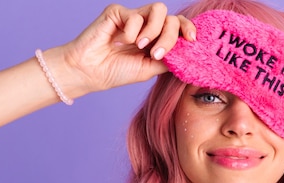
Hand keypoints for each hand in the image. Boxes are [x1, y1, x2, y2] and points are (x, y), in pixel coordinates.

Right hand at [60, 3, 195, 94]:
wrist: (91, 72)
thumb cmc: (118, 71)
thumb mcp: (151, 69)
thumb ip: (170, 59)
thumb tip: (190, 54)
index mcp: (157, 38)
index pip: (179, 25)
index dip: (188, 28)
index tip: (192, 39)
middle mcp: (147, 25)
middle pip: (172, 18)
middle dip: (169, 37)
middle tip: (157, 54)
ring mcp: (133, 17)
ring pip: (158, 10)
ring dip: (154, 31)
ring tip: (141, 46)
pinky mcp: (117, 12)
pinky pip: (135, 15)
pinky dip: (130, 32)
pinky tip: (118, 42)